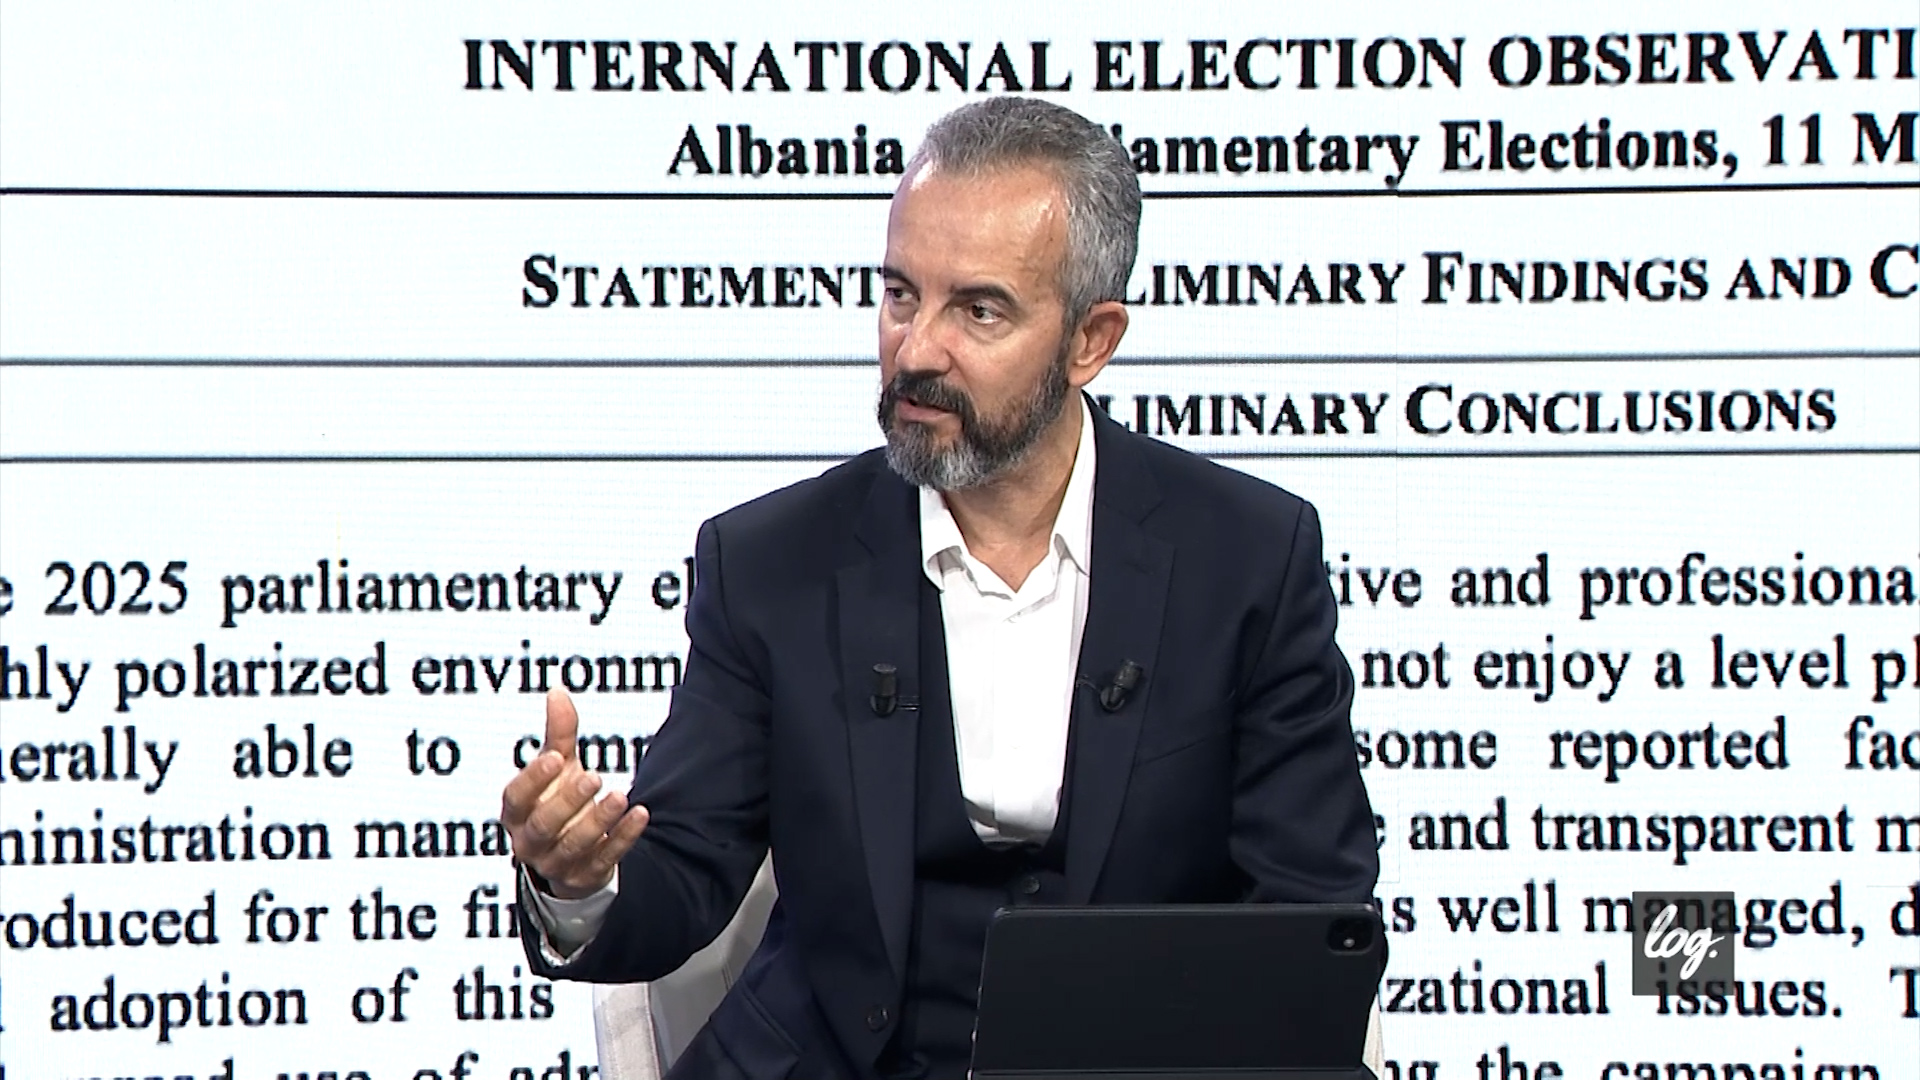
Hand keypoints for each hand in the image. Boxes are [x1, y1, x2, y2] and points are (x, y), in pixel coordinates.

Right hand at [502, 689, 649, 898]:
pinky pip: (605, 859)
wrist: (570, 853)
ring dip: (598, 821)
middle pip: (544, 825)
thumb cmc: (556, 800)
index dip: (532, 780)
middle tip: (594, 776)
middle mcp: (530, 841)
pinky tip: (640, 814)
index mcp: (517, 812)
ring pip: (573, 846)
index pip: (516, 798)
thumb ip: (558, 734)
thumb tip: (558, 691)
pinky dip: (623, 837)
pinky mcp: (585, 876)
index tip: (555, 757)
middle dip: (568, 802)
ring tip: (620, 795)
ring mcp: (557, 862)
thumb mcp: (556, 767)